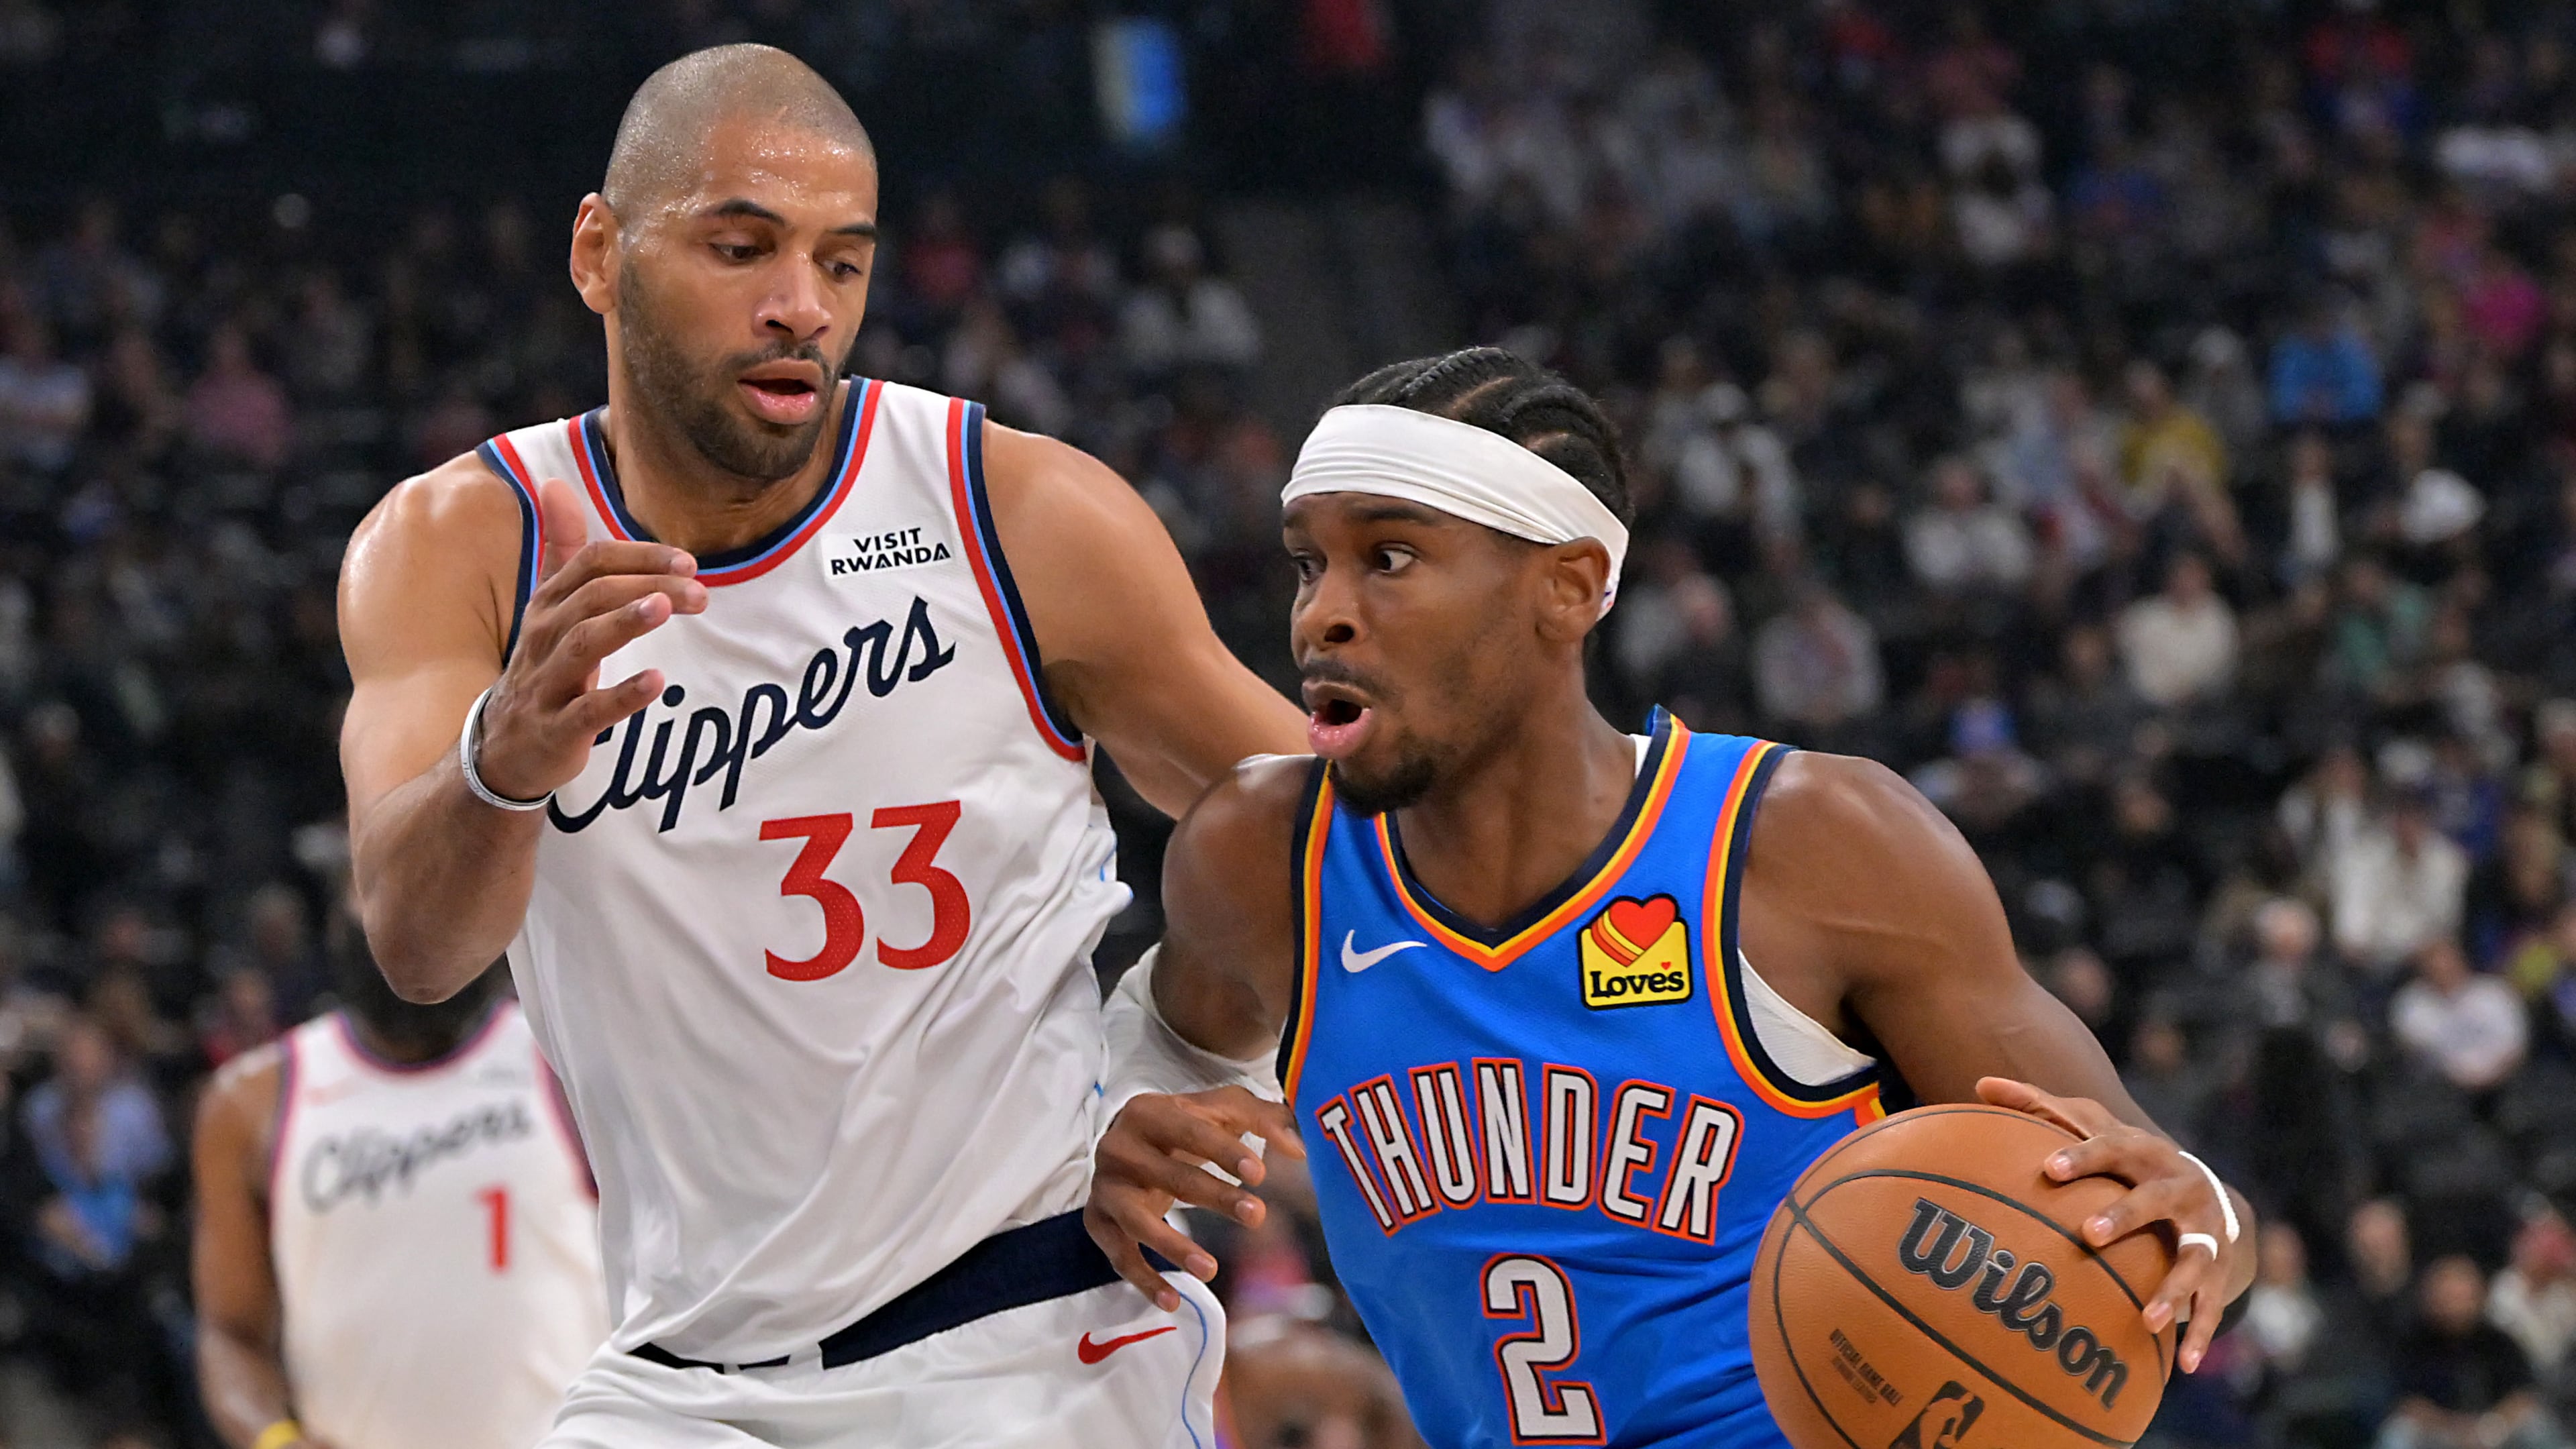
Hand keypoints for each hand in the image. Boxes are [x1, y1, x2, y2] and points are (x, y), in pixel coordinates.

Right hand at [472, 478, 707, 800]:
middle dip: (648, 585)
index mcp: (548, 604)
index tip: (688, 561)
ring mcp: (548, 683)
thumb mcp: (548, 607)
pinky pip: (589, 710)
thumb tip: (555, 484)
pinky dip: (623, 696)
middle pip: (593, 596)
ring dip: (626, 622)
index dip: (639, 556)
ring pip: (583, 644)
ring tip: (666, 607)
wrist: (501, 750)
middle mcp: (544, 636)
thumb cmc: (542, 669)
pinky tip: (656, 682)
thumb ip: (560, 550)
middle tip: (699, 589)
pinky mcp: (558, 729)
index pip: (591, 563)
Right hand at [1084, 1087, 1304, 1311]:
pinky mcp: (1097, 1221)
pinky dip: (1143, 1280)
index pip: (1190, 1131)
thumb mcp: (1223, 1110)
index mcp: (1149, 1112)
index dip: (1224, 1152)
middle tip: (1258, 1216)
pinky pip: (1119, 1256)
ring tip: (1211, 1269)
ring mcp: (1105, 1186)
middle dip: (1216, 1198)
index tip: (1260, 1174)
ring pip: (1138, 1221)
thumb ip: (1264, 1120)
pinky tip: (1173, 1301)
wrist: (1127, 1139)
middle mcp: (1119, 1147)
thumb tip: (1301, 1152)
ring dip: (1173, 1247)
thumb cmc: (1185, 1124)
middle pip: (1171, 1176)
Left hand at [1977, 1077, 2246, 1374]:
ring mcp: (2204, 1230)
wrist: (2213, 1193)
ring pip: (2193, 1258)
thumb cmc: (2129, 1161)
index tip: (2047, 1169)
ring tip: (2149, 1318)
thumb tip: (1979, 1083)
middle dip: (2125, 1216)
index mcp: (2143, 1153)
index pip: (2111, 1146)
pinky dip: (2200, 1333)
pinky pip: (2211, 1303)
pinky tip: (2184, 1365)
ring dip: (2174, 1288)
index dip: (2081, 1156)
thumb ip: (2041, 1107)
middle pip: (2154, 1199)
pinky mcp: (2218, 1268)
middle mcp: (2179, 1187)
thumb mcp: (2096, 1130)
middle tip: (2089, 1234)